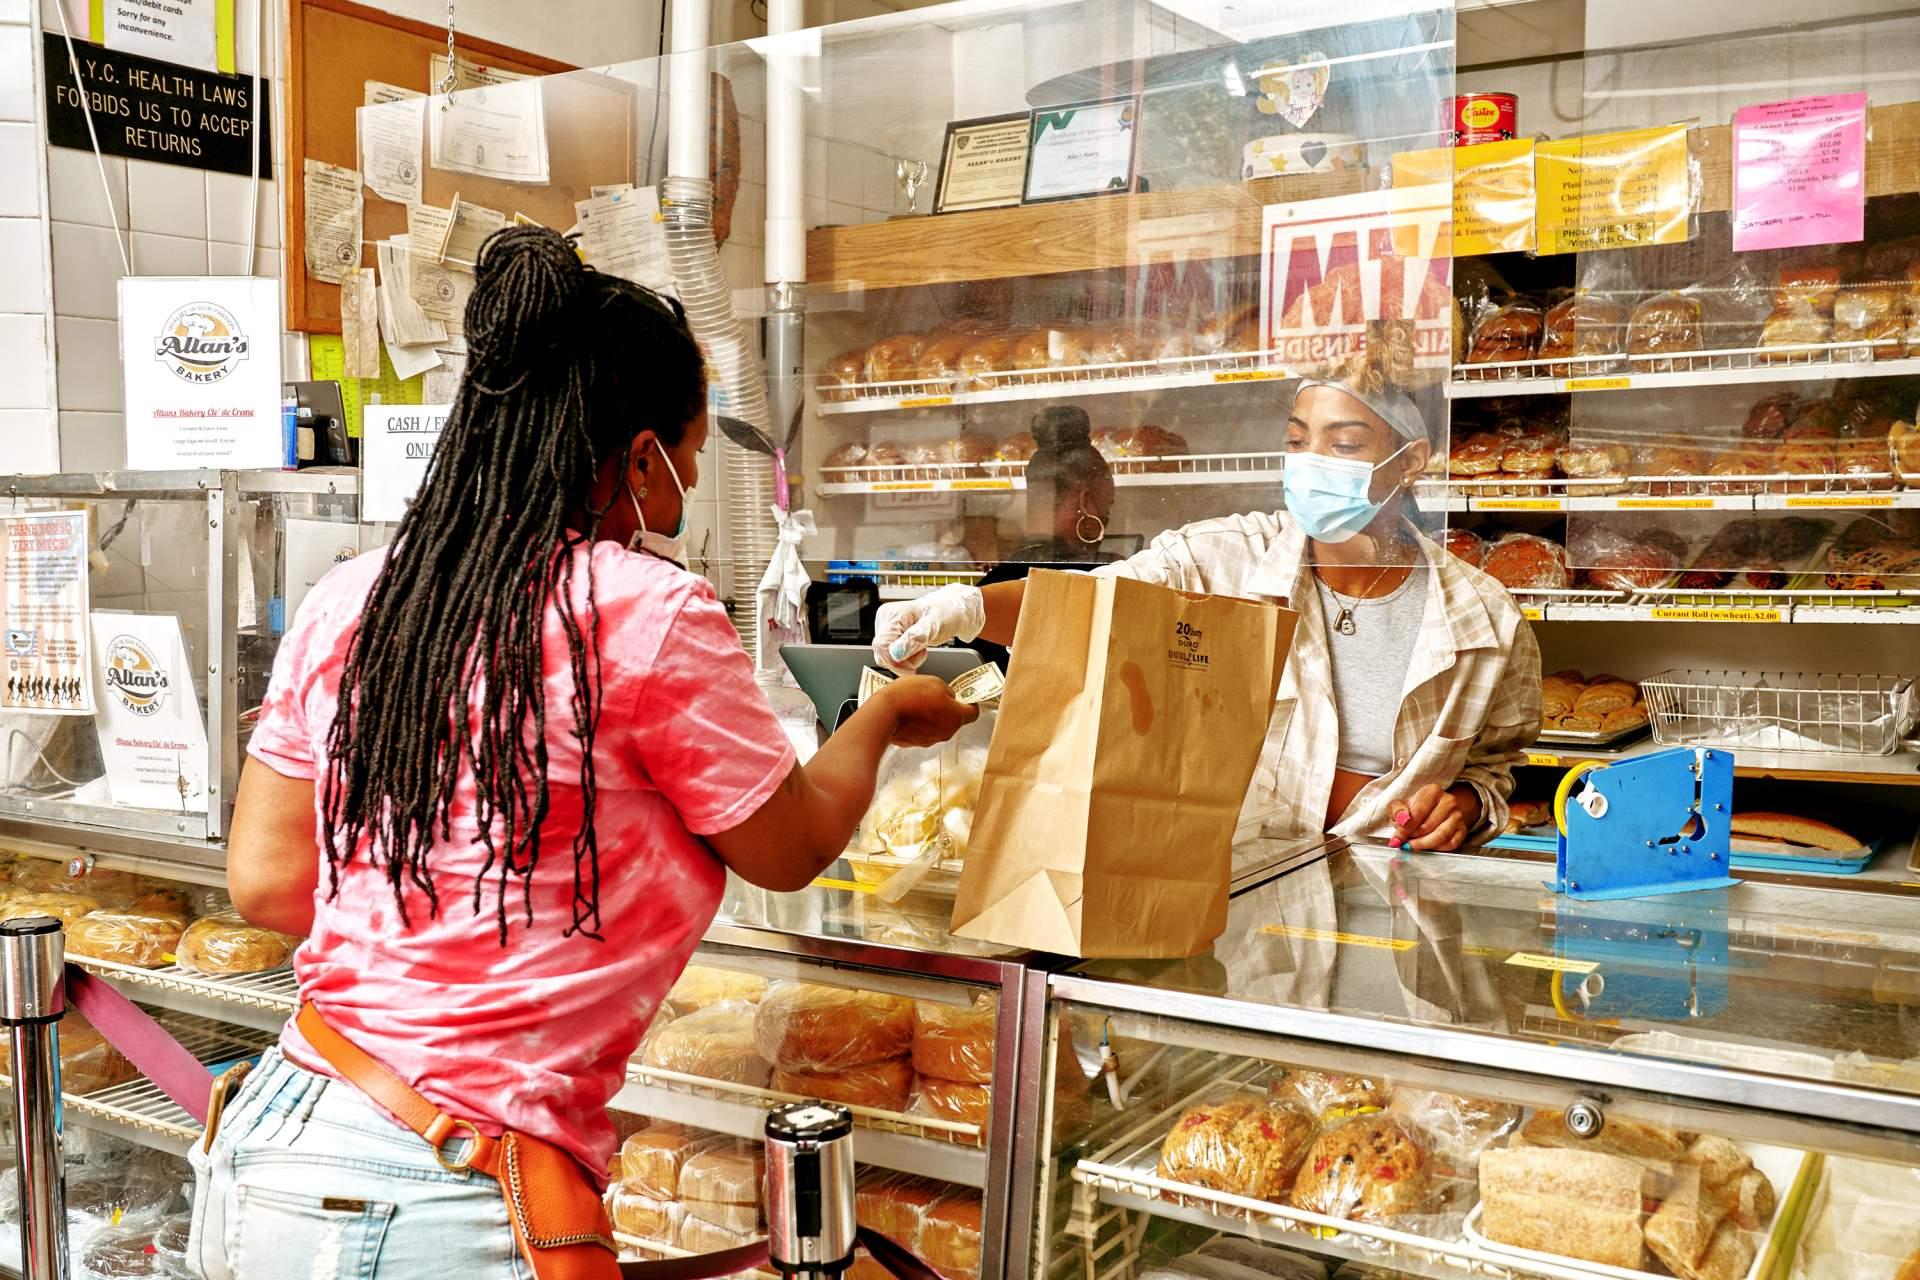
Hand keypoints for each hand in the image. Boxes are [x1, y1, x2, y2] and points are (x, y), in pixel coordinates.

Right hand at [871, 584, 986, 672]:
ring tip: (920, 649)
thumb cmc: (945, 613)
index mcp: (893, 614)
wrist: (950, 611)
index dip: (894, 661)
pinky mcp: (889, 637)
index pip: (881, 645)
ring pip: (884, 657)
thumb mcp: (934, 625)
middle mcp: (885, 620)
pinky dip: (904, 659)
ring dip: (903, 661)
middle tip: (921, 653)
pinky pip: (890, 656)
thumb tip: (896, 653)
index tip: (912, 669)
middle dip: (901, 661)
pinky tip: (916, 650)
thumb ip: (915, 638)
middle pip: (881, 653)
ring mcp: (885, 628)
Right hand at [875, 675, 979, 746]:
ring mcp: (930, 740)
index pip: (974, 713)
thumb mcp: (935, 682)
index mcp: (956, 717)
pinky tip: (909, 713)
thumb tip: (948, 697)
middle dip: (948, 709)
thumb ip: (948, 691)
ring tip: (918, 703)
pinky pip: (921, 732)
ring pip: (937, 726)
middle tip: (936, 696)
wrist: (885, 713)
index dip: (970, 704)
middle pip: (954, 720)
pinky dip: (918, 724)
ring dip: (932, 716)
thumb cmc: (910, 695)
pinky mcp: (914, 743)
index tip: (965, 698)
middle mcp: (946, 732)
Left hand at [1389, 783, 1482, 852]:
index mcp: (1433, 791)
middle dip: (1413, 837)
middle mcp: (1449, 801)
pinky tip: (1428, 845)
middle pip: (1428, 827)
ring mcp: (1457, 816)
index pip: (1418, 813)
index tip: (1397, 838)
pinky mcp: (1462, 829)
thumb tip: (1402, 820)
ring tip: (1413, 845)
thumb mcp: (1400, 804)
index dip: (1405, 829)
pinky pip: (1450, 844)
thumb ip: (1397, 810)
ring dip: (1423, 844)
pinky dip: (1436, 848)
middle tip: (1405, 841)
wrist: (1435, 810)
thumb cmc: (1415, 808)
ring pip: (1440, 836)